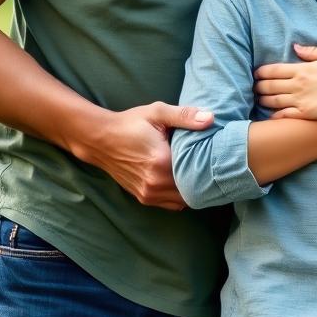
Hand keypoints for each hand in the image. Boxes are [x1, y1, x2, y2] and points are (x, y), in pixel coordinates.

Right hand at [78, 102, 212, 209]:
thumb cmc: (130, 123)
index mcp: (161, 163)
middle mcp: (154, 184)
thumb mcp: (157, 112)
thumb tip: (211, 119)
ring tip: (198, 172)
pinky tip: (183, 179)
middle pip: (191, 191)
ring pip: (181, 201)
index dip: (209, 167)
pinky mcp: (142, 197)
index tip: (216, 157)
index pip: (196, 174)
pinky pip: (169, 204)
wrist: (100, 138)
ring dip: (191, 190)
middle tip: (212, 165)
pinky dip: (179, 195)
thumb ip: (185, 116)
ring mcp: (147, 194)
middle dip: (202, 180)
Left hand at [254, 45, 316, 119]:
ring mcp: (300, 100)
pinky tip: (271, 115)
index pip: (275, 70)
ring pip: (274, 100)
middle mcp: (298, 84)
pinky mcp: (305, 113)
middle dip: (259, 86)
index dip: (262, 72)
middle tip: (253, 87)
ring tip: (258, 99)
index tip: (256, 73)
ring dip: (263, 99)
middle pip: (270, 85)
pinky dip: (275, 115)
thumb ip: (311, 51)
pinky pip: (285, 115)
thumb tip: (295, 46)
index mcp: (302, 69)